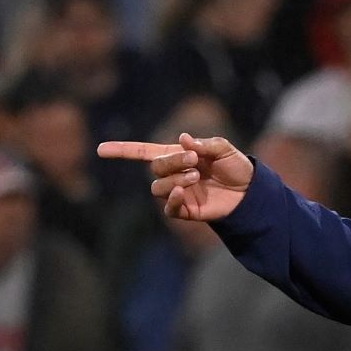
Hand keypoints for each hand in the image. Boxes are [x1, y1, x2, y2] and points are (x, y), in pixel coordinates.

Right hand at [98, 133, 253, 222]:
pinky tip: (183, 191)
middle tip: (195, 161)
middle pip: (155, 168)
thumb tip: (183, 139)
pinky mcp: (184, 210)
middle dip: (172, 162)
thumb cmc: (236, 167)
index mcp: (177, 156)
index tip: (100, 149)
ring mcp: (177, 193)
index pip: (143, 152)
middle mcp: (173, 174)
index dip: (122, 150)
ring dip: (175, 179)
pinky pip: (168, 208)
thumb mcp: (224, 149)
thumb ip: (204, 144)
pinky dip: (172, 199)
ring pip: (158, 187)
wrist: (250, 191)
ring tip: (197, 177)